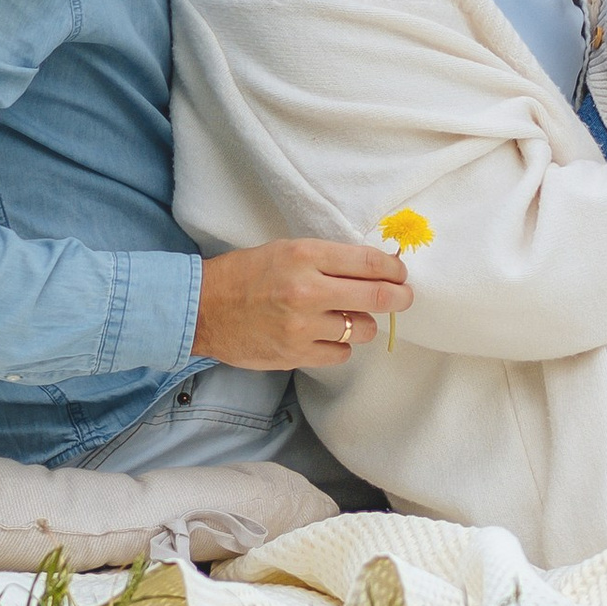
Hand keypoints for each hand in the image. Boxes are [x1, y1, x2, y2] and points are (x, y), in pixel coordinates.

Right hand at [191, 238, 412, 369]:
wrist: (203, 309)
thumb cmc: (246, 274)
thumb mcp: (287, 250)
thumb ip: (328, 259)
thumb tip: (374, 268)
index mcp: (305, 255)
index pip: (368, 261)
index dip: (393, 269)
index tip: (400, 274)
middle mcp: (307, 290)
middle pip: (375, 297)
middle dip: (399, 297)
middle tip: (404, 297)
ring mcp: (301, 326)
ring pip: (362, 329)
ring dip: (363, 323)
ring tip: (350, 317)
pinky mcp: (295, 354)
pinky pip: (341, 354)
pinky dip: (341, 345)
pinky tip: (328, 336)